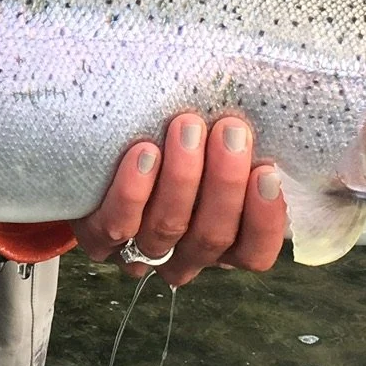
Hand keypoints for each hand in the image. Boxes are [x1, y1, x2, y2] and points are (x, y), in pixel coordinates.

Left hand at [71, 113, 288, 286]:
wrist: (99, 150)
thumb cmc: (172, 141)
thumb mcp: (211, 146)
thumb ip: (237, 144)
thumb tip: (263, 110)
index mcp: (222, 242)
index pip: (254, 253)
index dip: (265, 221)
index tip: (267, 172)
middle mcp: (184, 254)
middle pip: (212, 236)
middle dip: (225, 182)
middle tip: (230, 131)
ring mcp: (140, 251)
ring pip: (167, 228)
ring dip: (182, 178)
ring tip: (188, 127)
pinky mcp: (98, 240)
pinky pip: (117, 225)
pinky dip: (133, 191)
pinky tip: (144, 152)